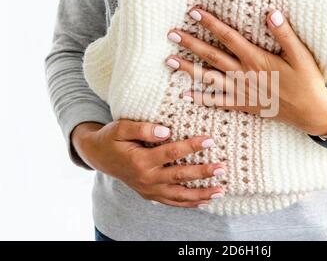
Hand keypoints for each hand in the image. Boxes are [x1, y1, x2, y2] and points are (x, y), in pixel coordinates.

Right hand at [71, 121, 225, 207]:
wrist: (98, 156)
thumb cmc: (111, 138)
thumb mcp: (121, 128)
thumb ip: (143, 129)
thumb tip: (165, 130)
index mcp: (140, 161)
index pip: (172, 153)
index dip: (192, 146)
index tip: (210, 140)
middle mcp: (146, 179)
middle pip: (180, 176)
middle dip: (203, 173)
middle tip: (222, 168)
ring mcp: (148, 190)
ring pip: (179, 195)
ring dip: (201, 193)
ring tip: (220, 190)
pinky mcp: (150, 194)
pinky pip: (172, 202)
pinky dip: (189, 203)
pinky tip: (204, 201)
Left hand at [166, 8, 326, 138]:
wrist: (310, 112)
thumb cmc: (307, 81)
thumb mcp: (301, 55)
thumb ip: (285, 35)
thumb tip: (272, 13)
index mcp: (256, 59)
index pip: (228, 37)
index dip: (210, 23)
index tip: (193, 12)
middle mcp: (244, 74)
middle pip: (212, 56)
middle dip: (190, 44)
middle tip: (171, 34)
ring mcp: (241, 91)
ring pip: (209, 78)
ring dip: (188, 69)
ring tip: (169, 61)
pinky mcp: (243, 105)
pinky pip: (218, 102)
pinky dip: (201, 98)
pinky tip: (186, 94)